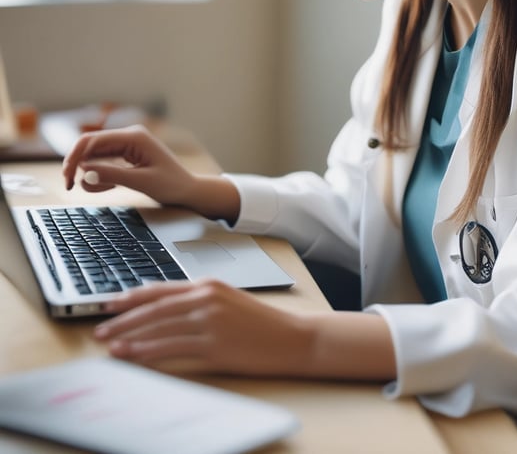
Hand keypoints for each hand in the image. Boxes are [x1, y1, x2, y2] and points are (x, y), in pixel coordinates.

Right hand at [62, 125, 197, 204]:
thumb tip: (83, 171)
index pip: (92, 140)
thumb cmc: (171, 185)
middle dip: (77, 166)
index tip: (67, 177)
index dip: (74, 157)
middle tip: (70, 187)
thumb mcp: (141, 182)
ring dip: (92, 175)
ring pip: (94, 157)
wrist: (187, 190)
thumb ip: (112, 175)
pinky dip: (101, 176)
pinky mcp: (126, 155)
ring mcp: (127, 145)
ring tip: (109, 189)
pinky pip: (103, 163)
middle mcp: (129, 136)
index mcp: (134, 137)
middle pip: (89, 146)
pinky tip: (111, 187)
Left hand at [93, 280, 308, 375]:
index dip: (132, 297)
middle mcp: (206, 297)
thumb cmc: (262, 322)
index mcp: (209, 284)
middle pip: (154, 307)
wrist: (291, 337)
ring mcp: (209, 320)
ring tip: (109, 345)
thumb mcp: (229, 301)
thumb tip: (167, 310)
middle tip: (99, 328)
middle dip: (122, 319)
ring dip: (129, 337)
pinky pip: (171, 348)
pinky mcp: (213, 344)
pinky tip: (132, 356)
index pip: (161, 289)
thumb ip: (200, 301)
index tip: (110, 305)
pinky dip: (147, 352)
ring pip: (158, 327)